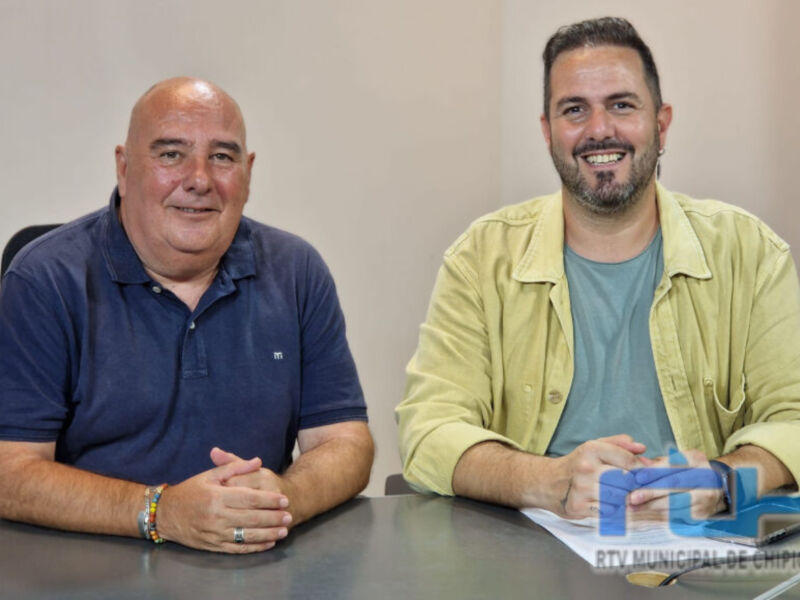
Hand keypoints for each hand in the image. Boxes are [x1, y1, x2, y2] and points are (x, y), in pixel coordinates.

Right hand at [156, 451, 291, 553]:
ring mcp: (214, 534)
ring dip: (268, 534)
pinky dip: (255, 547)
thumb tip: (257, 461)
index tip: (284, 500)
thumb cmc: (190, 491)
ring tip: (284, 530)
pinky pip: (237, 549)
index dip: (268, 500)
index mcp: (217, 497)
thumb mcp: (210, 475)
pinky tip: (268, 543)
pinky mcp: (213, 546)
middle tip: (289, 515)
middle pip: (251, 518)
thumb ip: (235, 466)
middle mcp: (216, 517)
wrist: (165, 514)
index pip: (249, 498)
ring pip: (247, 536)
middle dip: (273, 518)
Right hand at [552, 434, 646, 518]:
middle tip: (641, 489)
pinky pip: (609, 512)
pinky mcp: (579, 506)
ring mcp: (581, 488)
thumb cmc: (577, 464)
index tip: (646, 474)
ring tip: (630, 499)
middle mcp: (586, 467)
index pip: (628, 460)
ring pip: (619, 497)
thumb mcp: (595, 446)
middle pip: (626, 480)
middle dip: (636, 486)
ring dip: (628, 500)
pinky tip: (617, 508)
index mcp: (591, 449)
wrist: (549, 482)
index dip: (642, 469)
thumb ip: (620, 444)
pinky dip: (617, 512)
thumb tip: (642, 448)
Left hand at [627, 449, 725, 521]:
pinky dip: (659, 517)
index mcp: (695, 459)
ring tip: (633, 509)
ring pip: (674, 503)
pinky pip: (677, 516)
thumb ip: (657, 464)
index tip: (637, 478)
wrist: (716, 489)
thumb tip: (639, 464)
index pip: (672, 465)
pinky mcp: (701, 514)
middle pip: (673, 485)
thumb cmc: (688, 473)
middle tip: (632, 497)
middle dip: (650, 492)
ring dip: (651, 507)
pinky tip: (644, 517)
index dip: (653, 472)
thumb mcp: (677, 462)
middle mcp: (704, 476)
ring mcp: (705, 497)